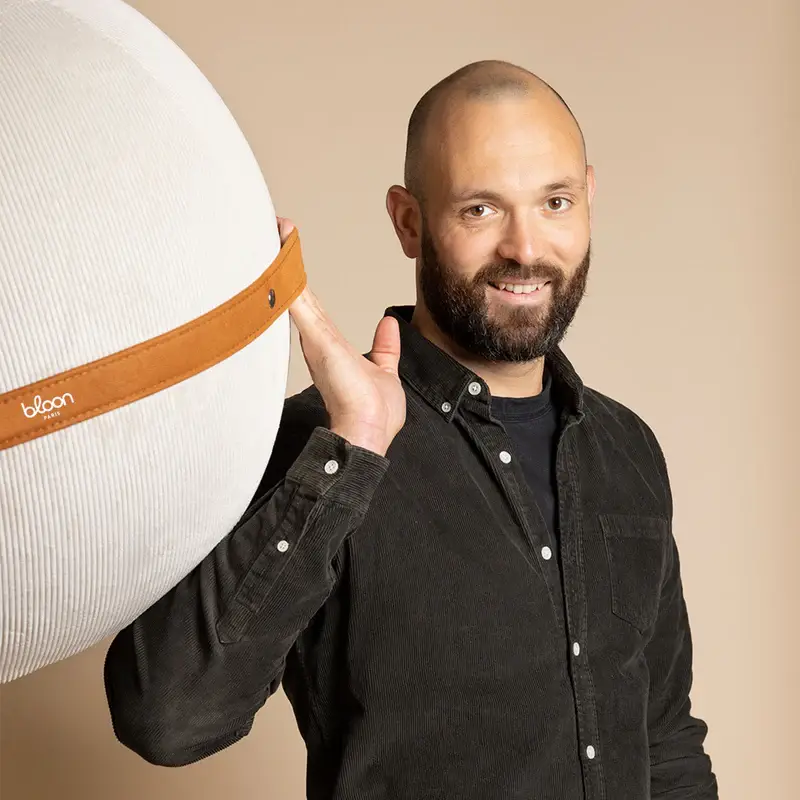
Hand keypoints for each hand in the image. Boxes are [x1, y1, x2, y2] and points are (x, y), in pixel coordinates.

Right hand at [279, 217, 405, 456]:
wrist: (367, 433)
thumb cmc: (372, 412)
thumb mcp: (384, 370)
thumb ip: (384, 348)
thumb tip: (389, 324)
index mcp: (330, 344)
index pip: (313, 302)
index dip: (300, 277)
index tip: (291, 248)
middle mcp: (317, 338)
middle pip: (299, 290)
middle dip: (286, 258)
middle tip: (276, 223)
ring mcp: (314, 337)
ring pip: (296, 290)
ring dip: (285, 259)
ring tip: (276, 225)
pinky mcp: (316, 339)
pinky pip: (298, 299)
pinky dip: (287, 276)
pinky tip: (278, 250)